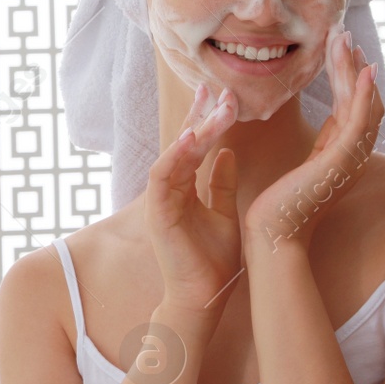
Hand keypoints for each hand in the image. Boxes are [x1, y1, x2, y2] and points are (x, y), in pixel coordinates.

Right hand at [144, 82, 243, 327]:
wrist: (206, 295)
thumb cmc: (215, 260)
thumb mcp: (225, 212)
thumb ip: (221, 184)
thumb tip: (227, 153)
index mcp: (185, 188)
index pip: (193, 146)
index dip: (204, 118)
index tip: (219, 93)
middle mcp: (170, 189)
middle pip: (183, 143)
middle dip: (199, 114)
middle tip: (218, 88)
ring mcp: (161, 199)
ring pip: (175, 155)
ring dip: (194, 129)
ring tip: (215, 107)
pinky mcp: (157, 212)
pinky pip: (162, 177)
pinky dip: (174, 156)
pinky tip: (190, 138)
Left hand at [243, 24, 382, 251]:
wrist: (272, 237)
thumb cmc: (279, 210)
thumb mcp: (304, 168)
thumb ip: (321, 146)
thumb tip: (330, 122)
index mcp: (340, 156)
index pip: (350, 109)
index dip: (347, 78)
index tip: (340, 50)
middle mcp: (351, 156)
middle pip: (361, 102)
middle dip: (353, 67)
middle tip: (345, 34)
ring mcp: (349, 159)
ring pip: (360, 105)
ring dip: (355, 70)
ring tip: (347, 40)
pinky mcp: (341, 162)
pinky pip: (358, 121)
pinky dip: (364, 94)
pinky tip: (364, 70)